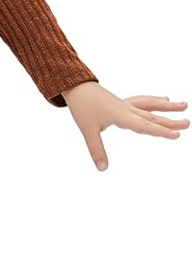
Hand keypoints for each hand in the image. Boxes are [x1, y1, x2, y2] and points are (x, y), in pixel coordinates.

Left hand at [60, 81, 188, 170]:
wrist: (76, 87)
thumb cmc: (82, 108)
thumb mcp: (88, 131)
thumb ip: (96, 150)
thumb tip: (102, 169)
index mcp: (121, 115)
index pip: (145, 126)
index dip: (160, 132)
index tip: (176, 135)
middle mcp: (127, 109)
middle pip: (152, 116)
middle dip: (170, 121)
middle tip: (187, 124)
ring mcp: (126, 105)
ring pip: (151, 106)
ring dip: (167, 108)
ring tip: (184, 105)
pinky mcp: (122, 103)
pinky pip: (143, 102)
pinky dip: (154, 102)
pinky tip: (164, 100)